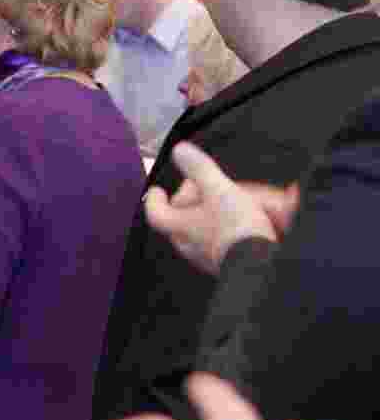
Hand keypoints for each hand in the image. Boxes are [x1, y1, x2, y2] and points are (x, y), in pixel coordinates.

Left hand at [144, 142, 280, 274]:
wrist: (263, 268)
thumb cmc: (236, 229)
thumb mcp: (219, 191)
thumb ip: (200, 170)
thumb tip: (179, 150)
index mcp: (179, 227)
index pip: (156, 212)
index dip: (156, 199)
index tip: (158, 189)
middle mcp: (189, 245)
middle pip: (185, 217)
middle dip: (202, 198)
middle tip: (217, 186)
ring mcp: (208, 257)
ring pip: (210, 226)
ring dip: (228, 209)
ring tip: (251, 201)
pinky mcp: (229, 264)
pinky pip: (230, 238)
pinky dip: (242, 225)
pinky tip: (265, 217)